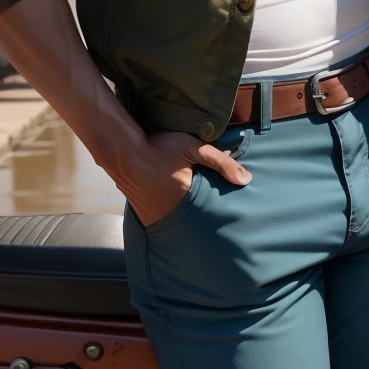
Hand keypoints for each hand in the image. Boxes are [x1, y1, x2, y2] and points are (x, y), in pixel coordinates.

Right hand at [115, 131, 250, 227]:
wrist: (121, 151)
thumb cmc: (159, 147)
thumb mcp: (193, 148)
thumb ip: (221, 163)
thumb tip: (246, 180)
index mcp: (187, 198)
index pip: (212, 210)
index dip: (221, 208)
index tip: (231, 208)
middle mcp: (171, 212)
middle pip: (197, 219)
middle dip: (207, 216)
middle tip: (217, 214)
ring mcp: (156, 216)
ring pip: (180, 221)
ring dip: (188, 217)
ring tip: (197, 211)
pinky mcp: (144, 215)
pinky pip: (164, 220)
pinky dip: (172, 215)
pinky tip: (175, 207)